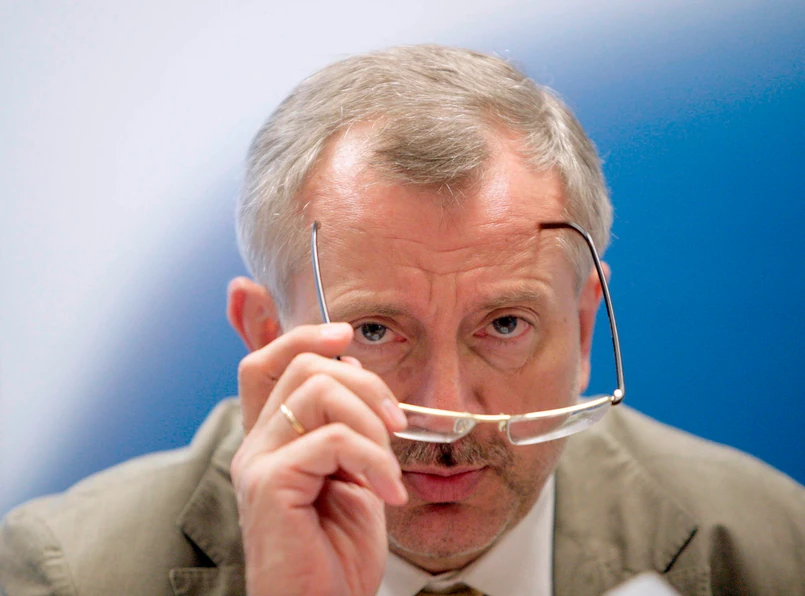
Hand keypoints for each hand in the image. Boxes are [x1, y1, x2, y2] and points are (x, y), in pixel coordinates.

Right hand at [230, 323, 407, 595]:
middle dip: (364, 380)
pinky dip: (375, 461)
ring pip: (317, 390)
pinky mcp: (270, 484)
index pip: (264, 363)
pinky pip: (334, 440)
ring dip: (372, 419)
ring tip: (390, 464)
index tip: (342, 330)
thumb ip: (345, 425)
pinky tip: (388, 493)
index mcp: (273, 438)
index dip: (298, 334)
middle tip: (396, 422)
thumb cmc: (338, 550)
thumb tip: (356, 371)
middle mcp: (257, 444)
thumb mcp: (351, 473)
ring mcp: (258, 462)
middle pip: (301, 364)